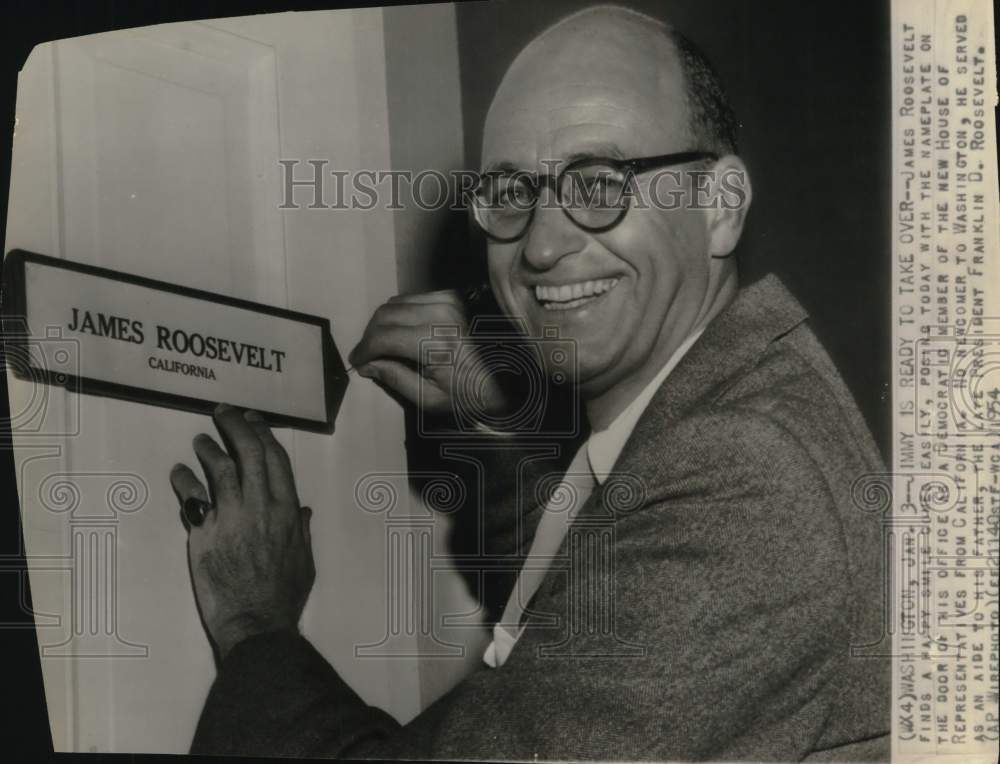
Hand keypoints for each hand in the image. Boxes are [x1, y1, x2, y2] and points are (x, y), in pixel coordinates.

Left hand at [170, 404, 314, 660]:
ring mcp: (231, 518)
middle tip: (224, 413)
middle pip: (249, 452)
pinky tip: (179, 472)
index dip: (263, 433)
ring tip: (201, 441)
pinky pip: (193, 499)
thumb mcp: (305, 561)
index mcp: (287, 510)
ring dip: (210, 449)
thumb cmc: (284, 596)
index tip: (253, 419)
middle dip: (236, 426)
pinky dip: (185, 481)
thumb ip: (302, 532)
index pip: (275, 459)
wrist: (256, 623)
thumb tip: (303, 511)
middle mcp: (261, 507)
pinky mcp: (205, 535)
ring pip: (221, 469)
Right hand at [348, 289, 511, 421]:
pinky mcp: (453, 296)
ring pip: (396, 303)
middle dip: (370, 336)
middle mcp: (441, 315)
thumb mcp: (430, 398)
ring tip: (382, 345)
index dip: (363, 349)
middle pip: (385, 315)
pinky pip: (412, 298)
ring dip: (383, 323)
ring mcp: (448, 301)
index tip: (357, 361)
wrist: (511, 378)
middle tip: (367, 355)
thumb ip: (394, 378)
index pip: (383, 337)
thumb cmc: (472, 394)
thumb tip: (367, 364)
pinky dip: (400, 313)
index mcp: (436, 343)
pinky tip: (402, 332)